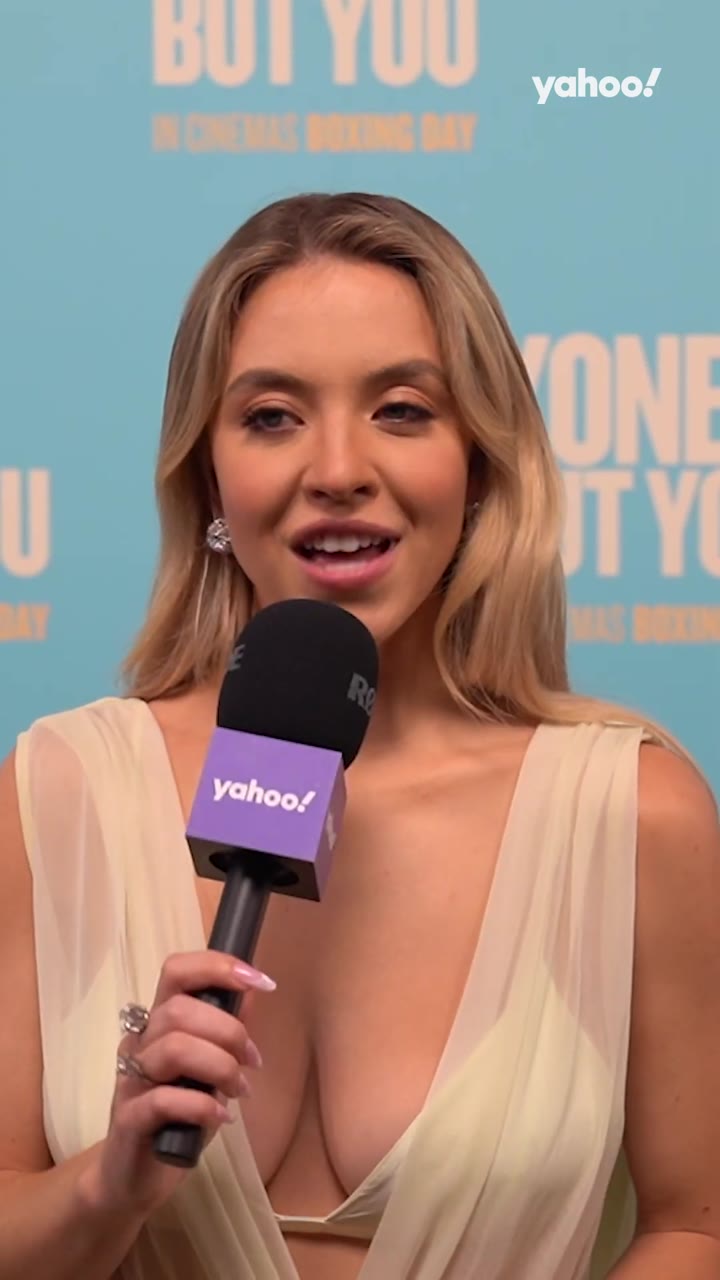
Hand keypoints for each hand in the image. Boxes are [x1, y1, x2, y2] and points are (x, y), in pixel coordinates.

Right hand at [81, 952, 273, 1216]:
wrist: (134, 1177)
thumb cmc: (177, 1116)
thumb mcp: (211, 1071)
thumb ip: (227, 1032)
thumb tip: (252, 991)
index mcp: (160, 1023)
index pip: (177, 971)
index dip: (217, 967)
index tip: (261, 981)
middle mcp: (141, 1043)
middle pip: (179, 1011)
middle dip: (229, 1032)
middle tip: (252, 1061)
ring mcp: (131, 1080)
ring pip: (175, 1049)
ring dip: (220, 1067)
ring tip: (240, 1090)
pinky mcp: (128, 1119)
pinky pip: (165, 1099)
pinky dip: (203, 1105)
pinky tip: (221, 1117)